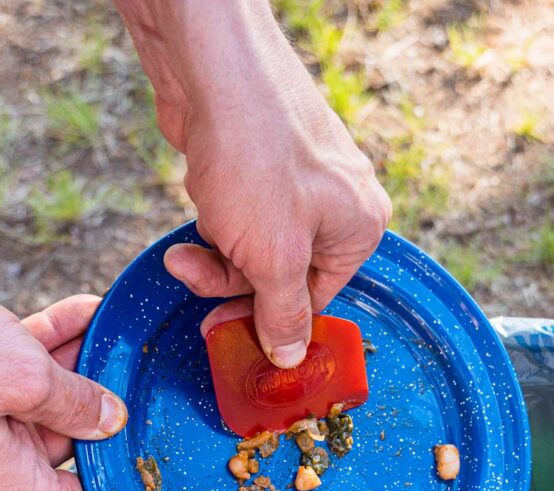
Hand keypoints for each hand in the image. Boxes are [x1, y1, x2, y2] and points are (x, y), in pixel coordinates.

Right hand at [0, 294, 127, 490]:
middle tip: (135, 373)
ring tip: (114, 332)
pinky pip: (16, 372)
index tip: (151, 451)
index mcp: (6, 487)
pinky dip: (48, 343)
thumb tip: (110, 419)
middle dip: (101, 403)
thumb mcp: (20, 376)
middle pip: (68, 444)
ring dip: (79, 363)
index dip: (116, 479)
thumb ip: (74, 401)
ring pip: (44, 400)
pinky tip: (83, 311)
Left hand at [117, 0, 390, 367]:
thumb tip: (291, 358)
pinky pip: (239, 211)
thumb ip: (283, 315)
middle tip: (193, 274)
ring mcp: (298, 179)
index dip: (270, 320)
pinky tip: (202, 187)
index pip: (316, 301)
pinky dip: (216, 210)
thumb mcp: (273, 260)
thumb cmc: (256, 160)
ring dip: (218, 245)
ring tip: (196, 225)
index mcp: (359, 228)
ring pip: (254, 245)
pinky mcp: (261, 161)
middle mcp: (337, 204)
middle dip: (232, 277)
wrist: (212, 68)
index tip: (228, 330)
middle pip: (282, 275)